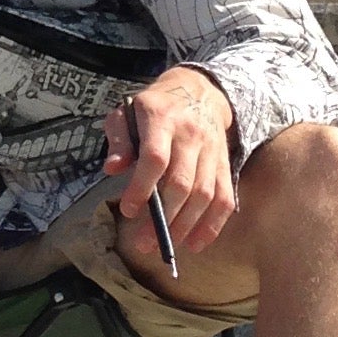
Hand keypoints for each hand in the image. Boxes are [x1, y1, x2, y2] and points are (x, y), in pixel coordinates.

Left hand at [105, 66, 236, 265]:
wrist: (199, 90)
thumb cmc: (154, 107)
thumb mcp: (126, 112)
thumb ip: (119, 140)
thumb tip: (113, 169)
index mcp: (162, 118)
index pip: (155, 157)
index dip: (141, 187)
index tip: (128, 210)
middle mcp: (191, 135)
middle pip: (181, 182)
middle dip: (163, 217)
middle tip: (143, 242)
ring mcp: (212, 150)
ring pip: (204, 194)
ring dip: (185, 226)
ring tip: (165, 246)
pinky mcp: (225, 164)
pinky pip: (225, 198)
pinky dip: (213, 225)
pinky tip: (196, 244)